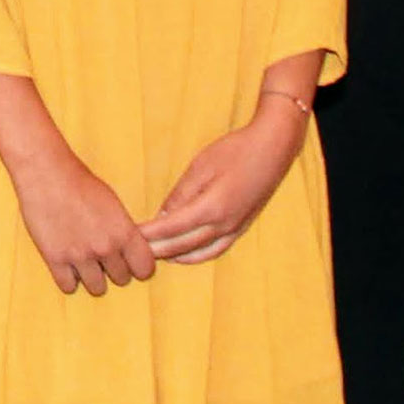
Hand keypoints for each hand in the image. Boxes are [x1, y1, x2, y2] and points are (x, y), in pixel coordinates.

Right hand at [9, 147, 154, 295]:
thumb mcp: (113, 203)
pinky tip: (67, 264)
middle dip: (114, 270)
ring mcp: (80, 256)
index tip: (129, 260)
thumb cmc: (80, 183)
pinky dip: (69, 278)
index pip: (145, 269)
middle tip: (103, 256)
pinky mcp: (55, 259)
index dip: (138, 265)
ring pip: (97, 288)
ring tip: (85, 261)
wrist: (47, 174)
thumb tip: (130, 251)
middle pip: (122, 279)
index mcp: (124, 232)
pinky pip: (69, 287)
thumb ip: (123, 230)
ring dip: (93, 277)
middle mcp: (106, 248)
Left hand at [143, 111, 302, 263]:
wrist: (273, 148)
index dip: (149, 234)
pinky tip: (186, 254)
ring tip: (155, 255)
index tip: (130, 235)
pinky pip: (216, 249)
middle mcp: (224, 224)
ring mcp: (235, 228)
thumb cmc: (235, 151)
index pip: (171, 228)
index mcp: (211, 208)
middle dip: (157, 249)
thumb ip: (182, 194)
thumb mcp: (202, 166)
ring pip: (199, 252)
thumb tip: (163, 215)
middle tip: (135, 250)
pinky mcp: (242, 226)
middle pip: (183, 245)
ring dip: (175, 255)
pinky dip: (198, 255)